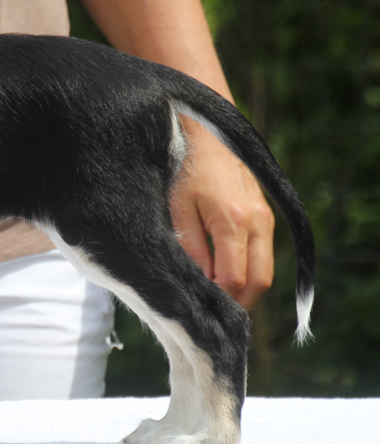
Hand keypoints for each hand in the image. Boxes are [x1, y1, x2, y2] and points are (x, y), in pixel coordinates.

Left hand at [172, 118, 275, 309]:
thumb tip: (198, 283)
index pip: (234, 279)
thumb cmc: (185, 168)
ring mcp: (265, 218)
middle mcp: (257, 222)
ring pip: (265, 271)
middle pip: (259, 282)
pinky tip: (224, 274)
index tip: (199, 305)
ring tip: (217, 296)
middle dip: (238, 302)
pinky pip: (263, 254)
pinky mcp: (265, 214)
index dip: (219, 298)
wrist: (208, 132)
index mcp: (233, 221)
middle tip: (212, 311)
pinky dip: (249, 270)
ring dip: (245, 288)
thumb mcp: (178, 208)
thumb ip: (190, 247)